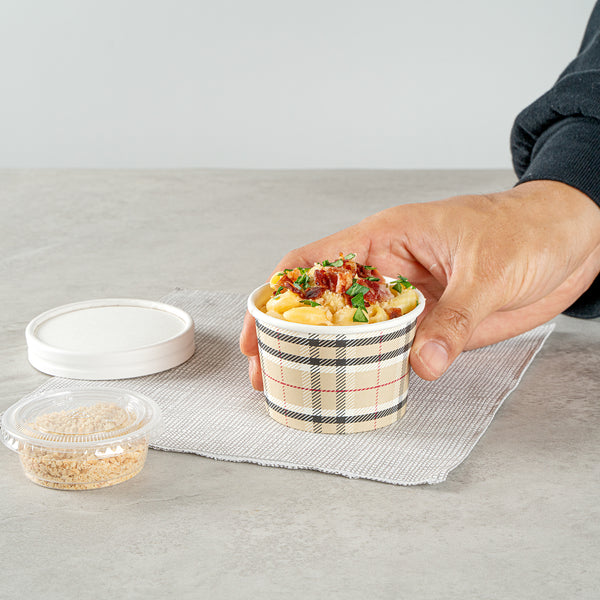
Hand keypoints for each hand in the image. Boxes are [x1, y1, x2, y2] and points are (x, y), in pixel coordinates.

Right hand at [240, 180, 599, 388]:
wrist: (571, 238)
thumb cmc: (527, 230)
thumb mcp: (488, 271)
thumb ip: (454, 319)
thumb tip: (422, 364)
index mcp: (386, 239)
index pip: (314, 264)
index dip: (277, 295)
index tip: (258, 330)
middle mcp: (386, 270)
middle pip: (323, 304)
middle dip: (291, 337)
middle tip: (269, 375)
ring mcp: (405, 299)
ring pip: (353, 331)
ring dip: (327, 358)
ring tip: (300, 390)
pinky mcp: (429, 323)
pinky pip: (389, 348)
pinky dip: (370, 367)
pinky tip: (355, 388)